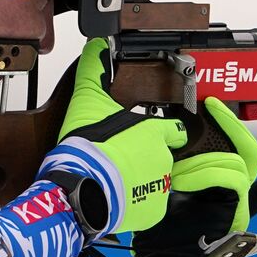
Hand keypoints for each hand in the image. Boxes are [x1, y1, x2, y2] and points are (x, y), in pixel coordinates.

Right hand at [39, 38, 186, 235]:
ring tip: (115, 179)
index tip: (155, 134)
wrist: (81, 187)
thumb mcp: (88, 100)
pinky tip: (118, 197)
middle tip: (121, 159)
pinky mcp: (153, 211)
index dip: (165, 131)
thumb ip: (95, 71)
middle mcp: (164, 158)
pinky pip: (149, 206)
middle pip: (162, 157)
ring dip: (141, 181)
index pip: (175, 130)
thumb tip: (97, 45)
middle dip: (145, 158)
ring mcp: (161, 186)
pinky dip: (137, 203)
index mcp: (155, 132)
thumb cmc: (87, 147)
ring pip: (156, 182)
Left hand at [126, 97, 256, 256]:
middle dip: (231, 125)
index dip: (225, 123)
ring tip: (175, 169)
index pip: (231, 147)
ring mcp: (235, 208)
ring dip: (204, 160)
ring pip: (238, 164)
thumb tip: (152, 141)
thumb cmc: (156, 244)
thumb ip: (163, 173)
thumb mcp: (157, 198)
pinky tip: (181, 180)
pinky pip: (233, 182)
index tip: (208, 103)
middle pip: (247, 150)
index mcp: (212, 188)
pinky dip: (206, 174)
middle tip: (212, 106)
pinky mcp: (235, 219)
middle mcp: (229, 195)